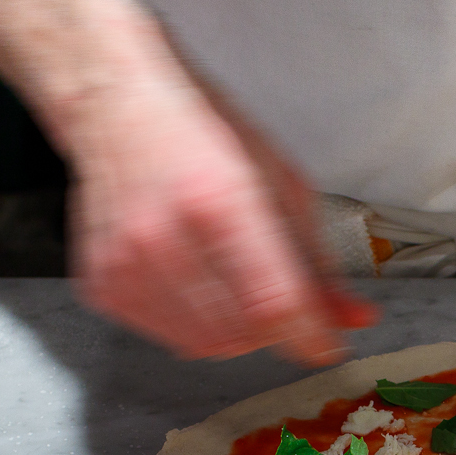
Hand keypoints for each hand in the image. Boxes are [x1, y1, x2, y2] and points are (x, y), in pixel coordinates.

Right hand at [62, 66, 376, 364]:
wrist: (118, 108)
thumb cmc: (202, 132)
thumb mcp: (281, 182)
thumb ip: (318, 260)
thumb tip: (353, 318)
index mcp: (218, 200)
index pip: (274, 302)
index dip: (311, 336)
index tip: (328, 346)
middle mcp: (164, 237)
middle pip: (244, 333)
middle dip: (275, 329)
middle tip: (278, 295)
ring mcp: (126, 265)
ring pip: (207, 346)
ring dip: (238, 331)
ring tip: (235, 280)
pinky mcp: (103, 285)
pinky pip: (169, 337)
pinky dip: (196, 325)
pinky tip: (196, 280)